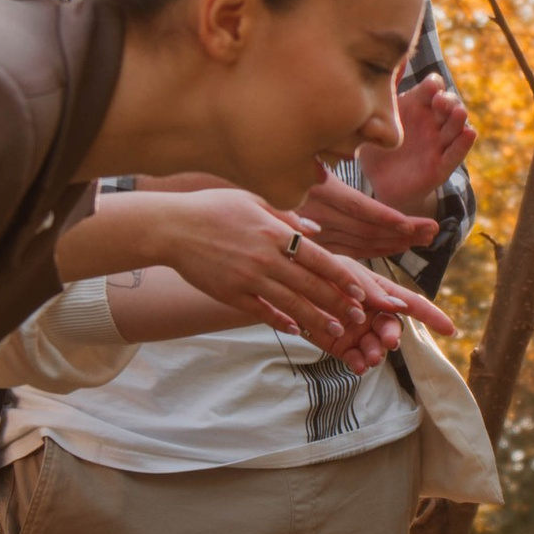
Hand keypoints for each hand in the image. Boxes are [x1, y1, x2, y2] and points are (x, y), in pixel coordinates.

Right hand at [65, 188, 452, 361]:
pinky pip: (261, 311)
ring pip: (290, 303)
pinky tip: (295, 329)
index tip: (361, 290)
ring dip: (316, 318)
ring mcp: (249, 278)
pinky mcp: (231, 293)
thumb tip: (315, 232)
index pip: (319, 258)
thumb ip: (287, 216)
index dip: (342, 277)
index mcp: (275, 232)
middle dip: (338, 304)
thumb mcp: (253, 201)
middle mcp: (266, 258)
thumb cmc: (213, 208)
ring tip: (336, 332)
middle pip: (311, 286)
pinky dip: (280, 320)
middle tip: (359, 318)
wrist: (171, 227)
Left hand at [360, 72, 474, 214]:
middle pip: (448, 104)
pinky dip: (463, 144)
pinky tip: (469, 134)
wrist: (379, 185)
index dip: (434, 85)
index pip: (432, 88)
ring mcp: (439, 144)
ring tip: (459, 113)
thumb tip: (388, 62)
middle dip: (448, 100)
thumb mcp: (375, 119)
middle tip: (439, 101)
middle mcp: (432, 122)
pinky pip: (455, 154)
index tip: (430, 87)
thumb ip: (381, 93)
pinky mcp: (441, 166)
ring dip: (459, 119)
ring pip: (455, 128)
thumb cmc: (377, 146)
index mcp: (417, 106)